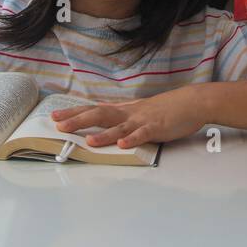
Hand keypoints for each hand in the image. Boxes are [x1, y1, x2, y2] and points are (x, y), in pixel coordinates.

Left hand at [49, 88, 208, 148]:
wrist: (191, 102)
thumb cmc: (166, 108)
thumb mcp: (140, 111)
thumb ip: (123, 118)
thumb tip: (105, 124)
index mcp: (124, 110)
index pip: (94, 110)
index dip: (74, 113)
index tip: (55, 116)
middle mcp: (129, 113)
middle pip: (100, 115)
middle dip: (79, 121)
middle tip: (59, 126)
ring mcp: (142, 120)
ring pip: (119, 127)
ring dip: (103, 134)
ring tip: (87, 141)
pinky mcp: (157, 128)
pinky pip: (143, 134)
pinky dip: (132, 139)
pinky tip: (122, 144)